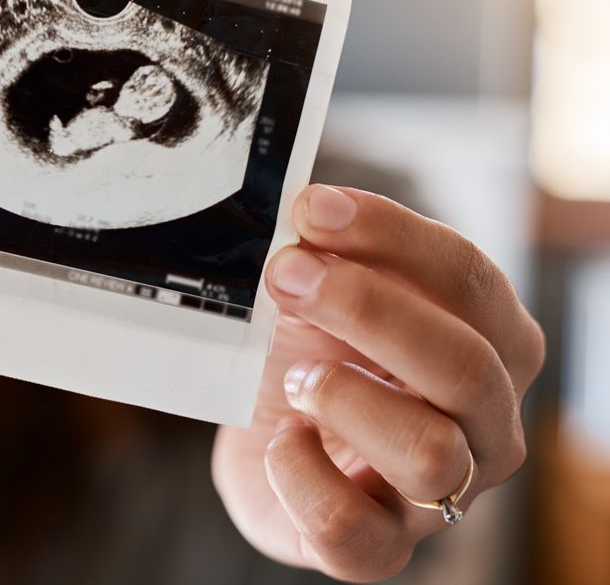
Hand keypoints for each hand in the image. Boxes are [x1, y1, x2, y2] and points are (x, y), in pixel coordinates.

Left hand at [212, 186, 543, 581]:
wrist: (269, 438)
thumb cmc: (314, 353)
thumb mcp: (325, 292)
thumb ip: (331, 252)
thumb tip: (310, 212)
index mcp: (490, 343)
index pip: (469, 279)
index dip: (389, 236)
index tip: (312, 209)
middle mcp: (486, 423)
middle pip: (465, 365)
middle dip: (366, 309)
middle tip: (284, 274)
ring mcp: (440, 496)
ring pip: (430, 455)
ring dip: (344, 397)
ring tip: (293, 376)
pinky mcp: (378, 549)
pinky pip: (354, 529)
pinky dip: (301, 476)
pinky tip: (280, 440)